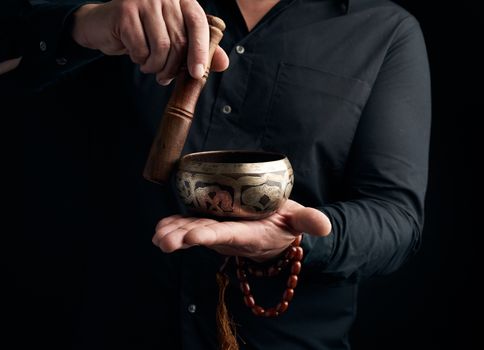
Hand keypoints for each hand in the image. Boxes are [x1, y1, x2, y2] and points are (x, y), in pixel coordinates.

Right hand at [72, 0, 229, 84]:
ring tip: (150, 68)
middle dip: (174, 66)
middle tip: (165, 78)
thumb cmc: (143, 33)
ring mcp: (144, 0)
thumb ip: (199, 49)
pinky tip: (136, 57)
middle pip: (180, 40)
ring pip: (162, 46)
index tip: (197, 73)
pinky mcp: (125, 11)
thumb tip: (224, 64)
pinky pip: (141, 48)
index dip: (201, 50)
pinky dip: (140, 60)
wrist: (102, 25)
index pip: (199, 23)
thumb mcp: (173, 39)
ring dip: (156, 66)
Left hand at [153, 200, 330, 261]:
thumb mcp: (299, 221)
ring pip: (193, 231)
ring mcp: (219, 232)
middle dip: (183, 237)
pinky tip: (162, 225)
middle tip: (163, 240)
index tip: (190, 237)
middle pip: (204, 236)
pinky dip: (176, 225)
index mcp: (248, 234)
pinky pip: (192, 225)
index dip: (208, 236)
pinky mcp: (213, 225)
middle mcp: (229, 237)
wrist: (275, 237)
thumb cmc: (286, 226)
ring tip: (157, 234)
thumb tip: (325, 226)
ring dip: (174, 232)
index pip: (226, 235)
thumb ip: (309, 222)